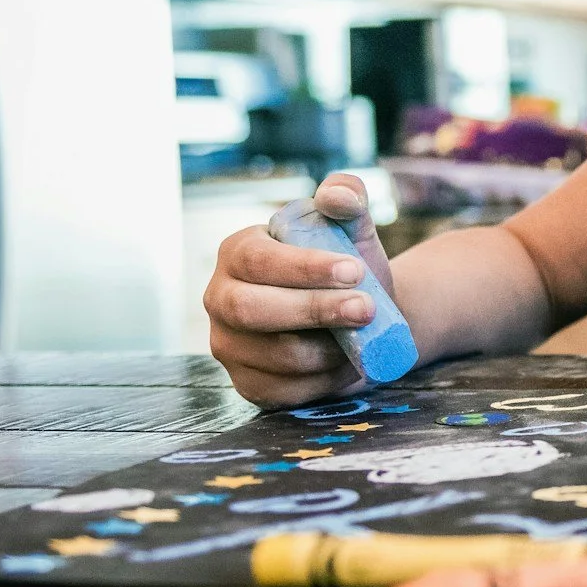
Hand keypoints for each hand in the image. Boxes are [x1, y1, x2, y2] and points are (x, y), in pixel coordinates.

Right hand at [205, 172, 396, 408]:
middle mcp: (220, 299)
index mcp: (237, 252)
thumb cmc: (348, 268)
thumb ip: (348, 196)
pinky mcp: (248, 384)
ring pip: (273, 356)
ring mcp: (228, 345)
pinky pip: (283, 391)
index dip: (304, 268)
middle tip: (366, 307)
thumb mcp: (352, 228)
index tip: (354, 270)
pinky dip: (323, 379)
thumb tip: (337, 195)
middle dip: (314, 310)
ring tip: (364, 334)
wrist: (360, 319)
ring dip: (327, 348)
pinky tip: (347, 361)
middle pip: (252, 311)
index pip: (258, 261)